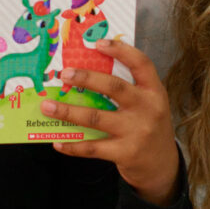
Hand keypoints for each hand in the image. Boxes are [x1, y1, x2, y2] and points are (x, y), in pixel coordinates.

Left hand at [44, 40, 180, 205]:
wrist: (162, 165)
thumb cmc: (148, 127)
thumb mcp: (149, 104)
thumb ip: (128, 90)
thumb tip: (86, 75)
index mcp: (154, 91)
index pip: (141, 63)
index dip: (121, 50)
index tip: (98, 44)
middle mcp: (148, 108)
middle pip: (114, 87)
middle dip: (86, 78)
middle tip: (64, 74)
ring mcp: (137, 131)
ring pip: (95, 118)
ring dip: (68, 111)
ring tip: (47, 107)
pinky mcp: (126, 152)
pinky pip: (93, 147)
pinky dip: (73, 146)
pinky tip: (58, 142)